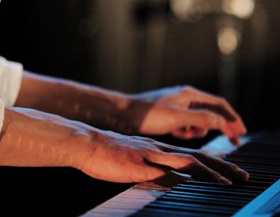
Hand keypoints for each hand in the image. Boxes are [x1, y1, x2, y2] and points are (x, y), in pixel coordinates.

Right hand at [78, 130, 248, 184]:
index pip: (192, 155)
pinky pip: (167, 170)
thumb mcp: (133, 163)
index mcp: (157, 148)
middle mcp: (158, 149)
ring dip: (209, 172)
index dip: (213, 163)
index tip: (230, 173)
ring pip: (186, 161)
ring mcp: (150, 155)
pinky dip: (186, 176)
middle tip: (241, 176)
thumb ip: (151, 171)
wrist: (86, 143)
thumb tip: (166, 184)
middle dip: (221, 167)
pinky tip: (195, 183)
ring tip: (228, 181)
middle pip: (196, 156)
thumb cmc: (105, 155)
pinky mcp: (140, 163)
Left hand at [121, 85, 246, 144]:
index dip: (233, 118)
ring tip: (184, 134)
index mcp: (189, 94)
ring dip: (198, 130)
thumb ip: (200, 119)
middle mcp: (186, 97)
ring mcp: (178, 104)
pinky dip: (186, 131)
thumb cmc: (148, 115)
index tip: (242, 132)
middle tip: (233, 141)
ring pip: (199, 120)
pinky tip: (177, 134)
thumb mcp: (177, 118)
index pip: (219, 104)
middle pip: (212, 111)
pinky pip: (187, 124)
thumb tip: (222, 122)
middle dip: (222, 126)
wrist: (125, 115)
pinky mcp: (171, 114)